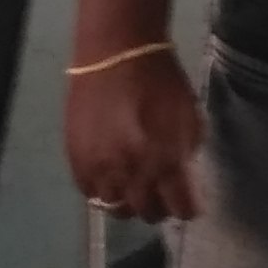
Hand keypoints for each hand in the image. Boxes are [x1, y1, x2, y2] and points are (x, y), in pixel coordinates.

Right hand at [64, 47, 202, 222]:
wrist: (117, 54)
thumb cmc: (162, 82)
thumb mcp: (190, 119)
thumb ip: (186, 155)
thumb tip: (182, 180)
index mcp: (166, 161)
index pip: (182, 209)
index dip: (188, 208)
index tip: (189, 203)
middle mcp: (132, 172)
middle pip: (148, 213)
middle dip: (160, 207)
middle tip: (162, 195)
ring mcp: (100, 168)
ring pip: (116, 209)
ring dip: (129, 202)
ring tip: (135, 187)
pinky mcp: (76, 160)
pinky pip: (90, 193)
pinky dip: (103, 191)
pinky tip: (112, 177)